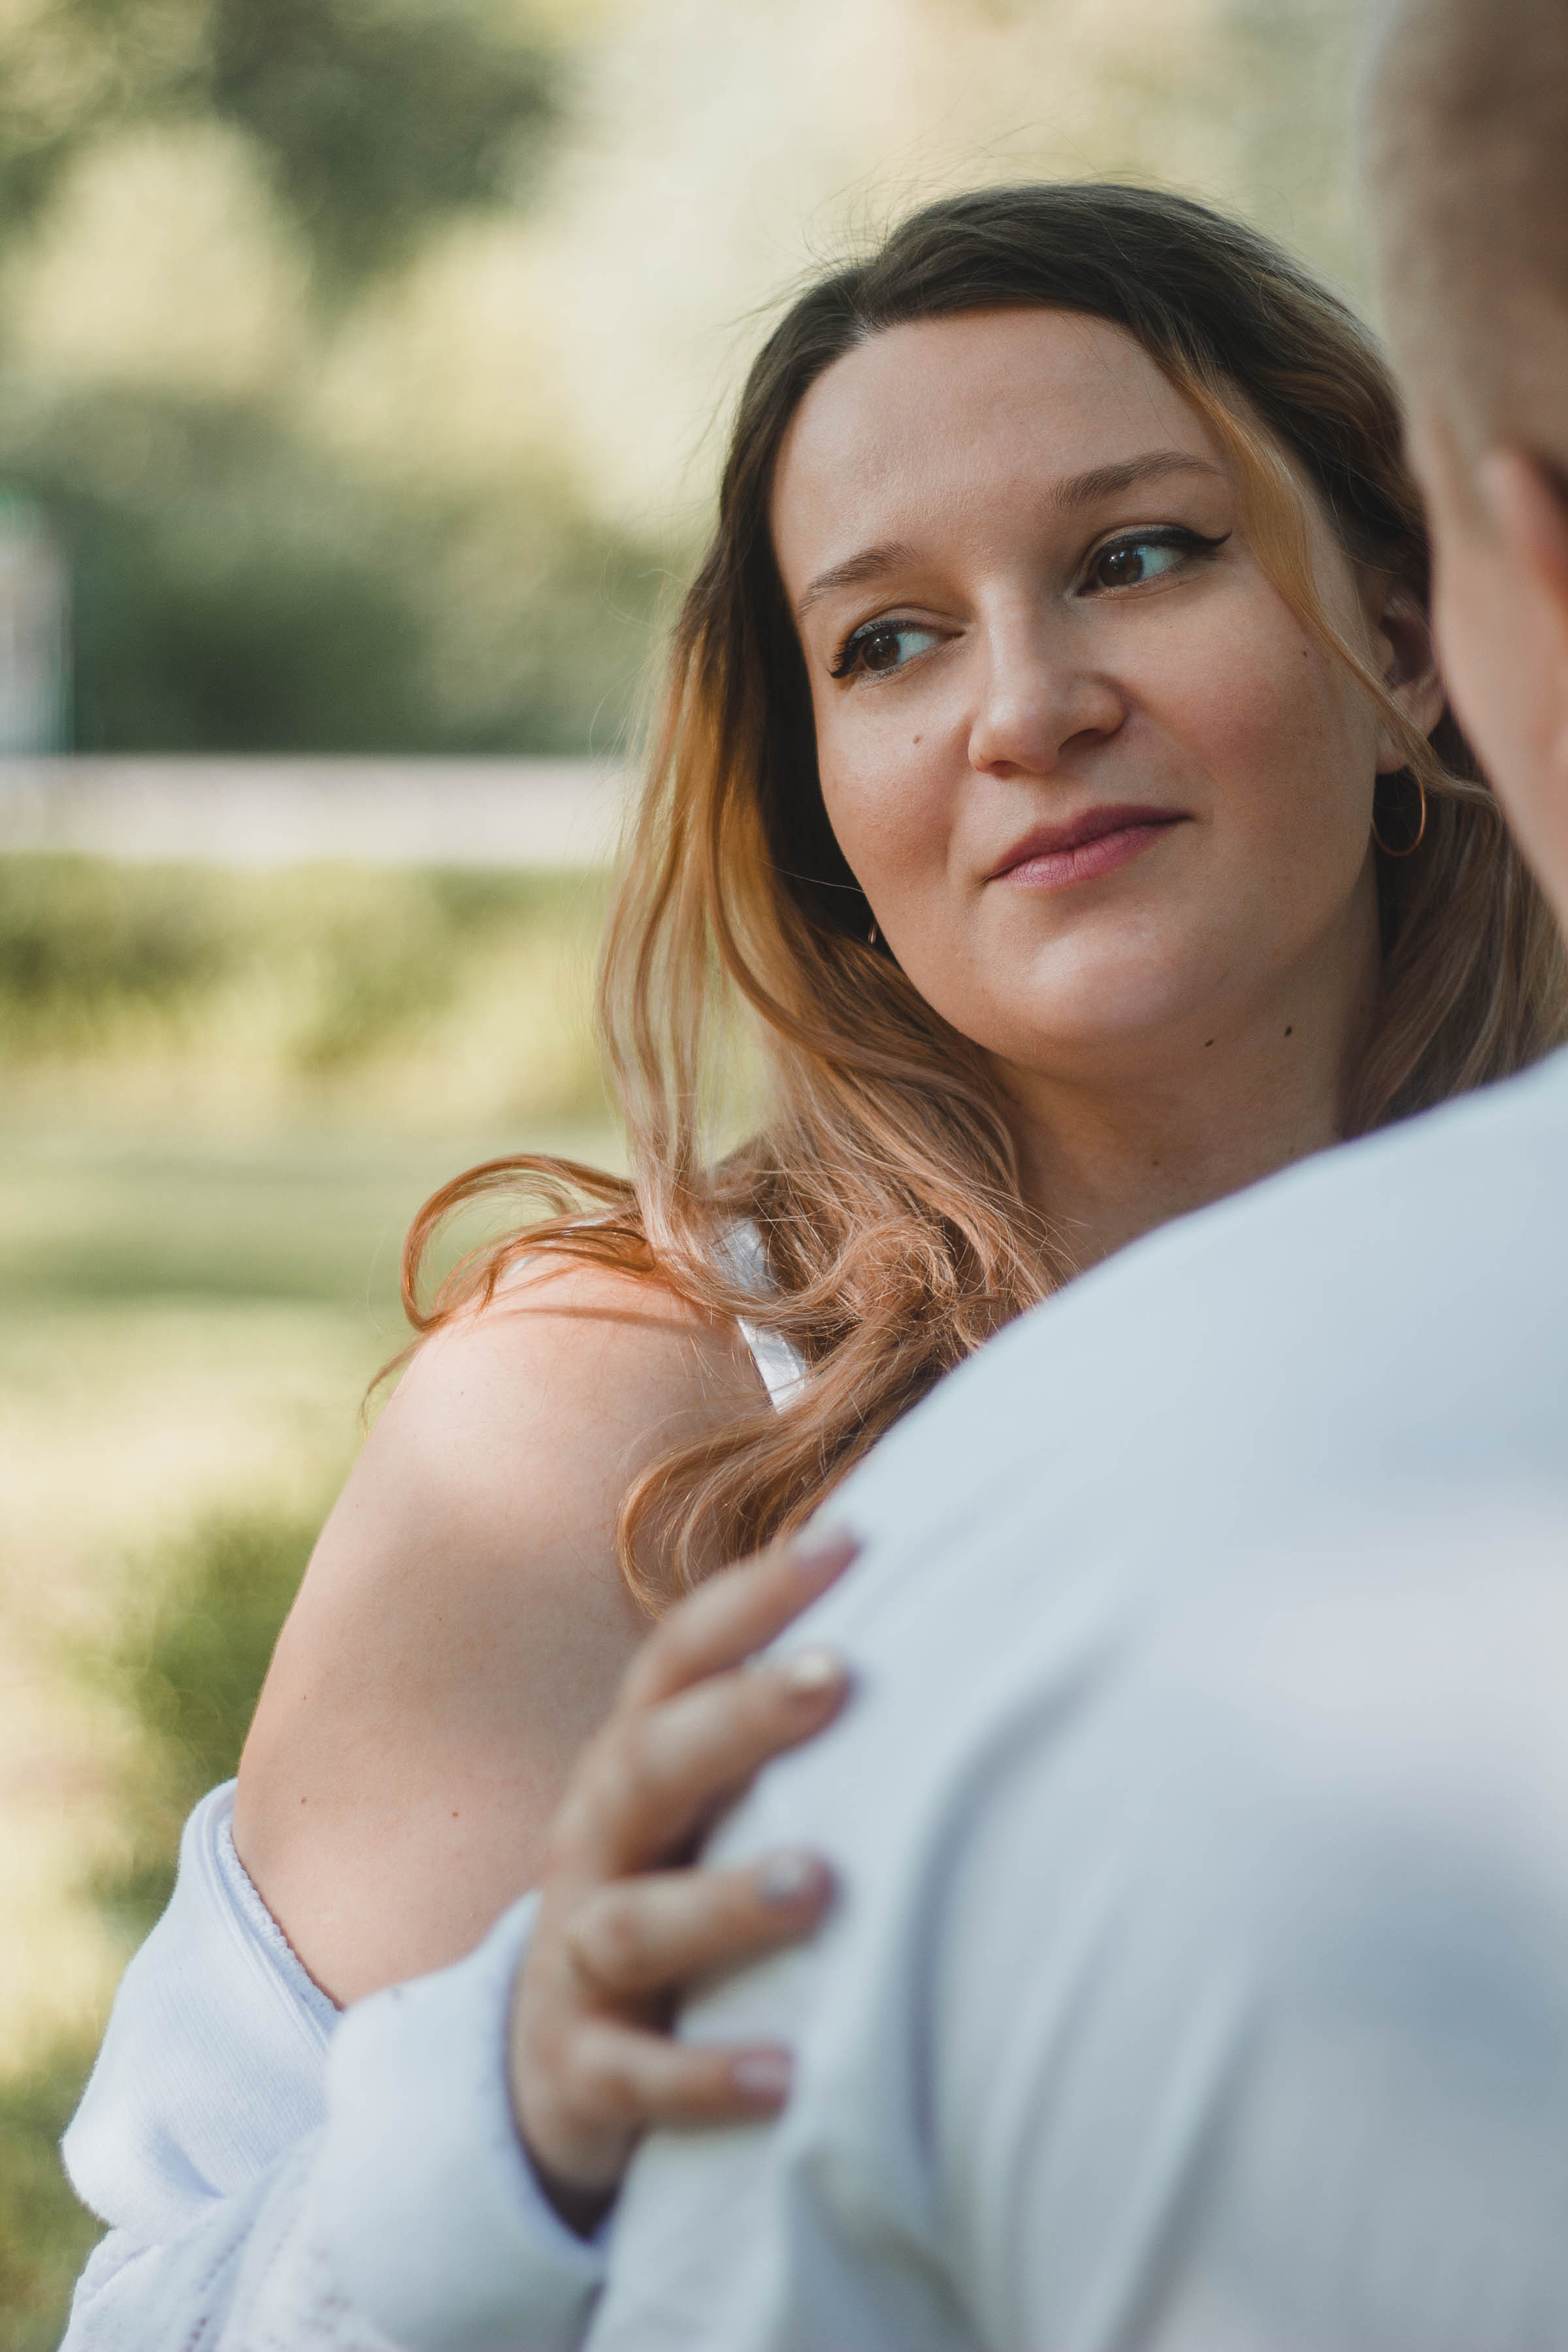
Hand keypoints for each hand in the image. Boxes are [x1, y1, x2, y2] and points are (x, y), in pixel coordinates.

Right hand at [507, 1529, 856, 2232]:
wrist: (553, 2067)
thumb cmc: (672, 1891)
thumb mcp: (702, 1805)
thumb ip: (776, 1726)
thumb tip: (926, 1603)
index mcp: (629, 1764)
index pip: (678, 1659)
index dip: (755, 1596)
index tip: (850, 1539)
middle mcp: (593, 1843)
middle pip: (649, 1764)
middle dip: (739, 1718)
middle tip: (836, 1676)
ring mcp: (578, 1958)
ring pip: (636, 1922)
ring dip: (726, 1900)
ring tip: (819, 1882)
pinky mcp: (583, 2071)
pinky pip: (637, 2077)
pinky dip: (706, 2076)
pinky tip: (788, 2077)